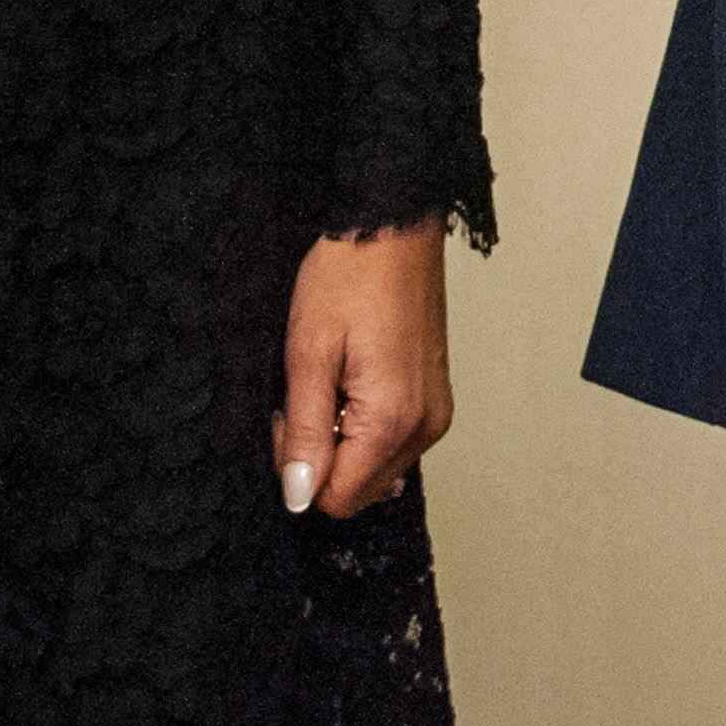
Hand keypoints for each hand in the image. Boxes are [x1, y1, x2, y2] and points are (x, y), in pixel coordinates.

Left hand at [277, 224, 451, 519]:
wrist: (392, 226)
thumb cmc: (351, 276)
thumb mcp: (308, 355)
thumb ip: (306, 434)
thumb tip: (299, 496)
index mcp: (393, 420)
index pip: (336, 498)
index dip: (298, 469)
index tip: (289, 416)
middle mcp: (426, 426)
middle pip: (359, 490)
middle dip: (322, 459)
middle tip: (307, 398)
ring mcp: (436, 412)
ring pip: (376, 469)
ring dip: (344, 442)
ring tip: (332, 383)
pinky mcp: (437, 397)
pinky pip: (395, 442)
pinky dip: (365, 427)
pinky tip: (354, 380)